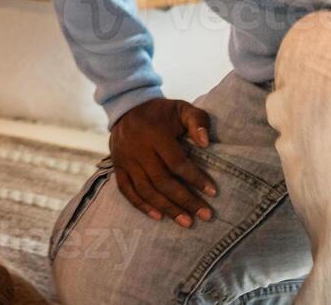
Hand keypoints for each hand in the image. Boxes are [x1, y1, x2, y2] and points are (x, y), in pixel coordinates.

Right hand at [109, 98, 217, 226]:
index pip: (176, 162)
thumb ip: (197, 121)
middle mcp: (137, 148)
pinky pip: (126, 190)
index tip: (213, 192)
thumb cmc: (161, 112)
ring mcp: (124, 159)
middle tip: (206, 215)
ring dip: (167, 208)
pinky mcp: (117, 166)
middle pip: (162, 180)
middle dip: (185, 200)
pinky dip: (141, 205)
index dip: (195, 178)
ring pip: (145, 189)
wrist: (126, 107)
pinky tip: (158, 216)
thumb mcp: (182, 108)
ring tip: (187, 222)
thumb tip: (205, 143)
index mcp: (154, 133)